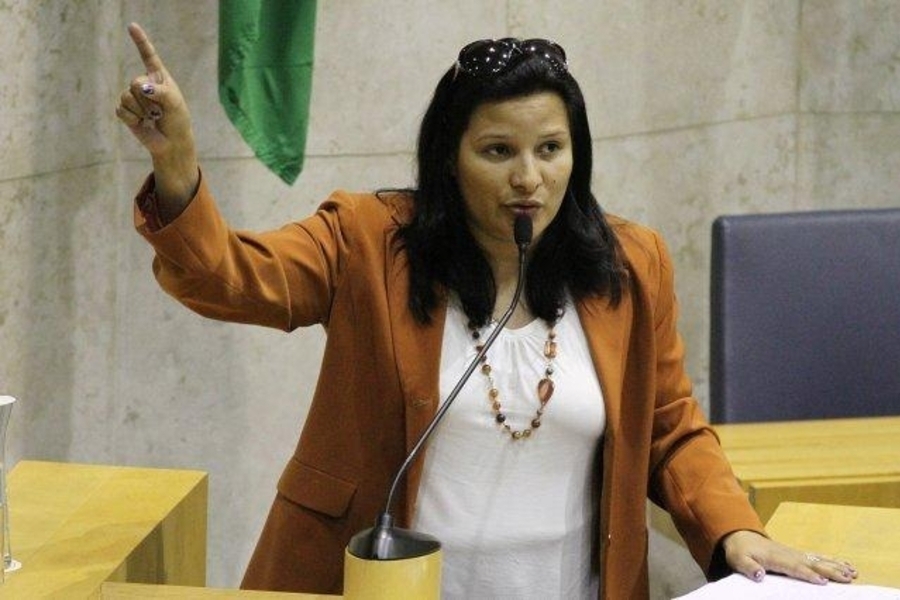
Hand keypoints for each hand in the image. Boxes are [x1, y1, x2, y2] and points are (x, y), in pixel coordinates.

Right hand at [116, 22, 198, 205]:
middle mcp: (145, 84)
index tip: (132, 26)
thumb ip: (161, 92)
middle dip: (147, 99)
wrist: (172, 143)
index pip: (148, 55)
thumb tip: (141, 87)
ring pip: (126, 96)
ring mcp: (134, 97)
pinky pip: (121, 110)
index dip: (140, 41)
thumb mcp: (175, 104)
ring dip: (141, 110)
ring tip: (152, 118)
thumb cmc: (177, 121)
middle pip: (134, 82)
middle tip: (159, 111)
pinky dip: (132, 118)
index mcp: (159, 77)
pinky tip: (141, 123)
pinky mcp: (126, 112)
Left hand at [722, 530, 857, 584]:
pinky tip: (845, 565)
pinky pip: (817, 557)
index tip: (823, 582)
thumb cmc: (740, 552)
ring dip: (836, 566)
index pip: (794, 567)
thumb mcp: (738, 560)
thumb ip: (748, 568)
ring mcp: (795, 553)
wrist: (741, 537)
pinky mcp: (797, 554)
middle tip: (848, 578)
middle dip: (831, 571)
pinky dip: (832, 560)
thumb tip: (759, 575)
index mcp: (775, 558)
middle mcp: (789, 554)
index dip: (808, 575)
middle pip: (812, 564)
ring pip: (818, 560)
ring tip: (853, 572)